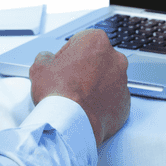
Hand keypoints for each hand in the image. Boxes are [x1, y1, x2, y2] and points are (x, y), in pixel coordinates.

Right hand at [29, 28, 130, 145]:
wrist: (70, 123)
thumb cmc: (58, 93)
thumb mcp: (40, 67)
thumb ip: (45, 57)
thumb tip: (46, 59)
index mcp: (96, 41)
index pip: (80, 43)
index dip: (67, 55)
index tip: (61, 66)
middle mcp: (115, 58)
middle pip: (97, 60)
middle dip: (85, 69)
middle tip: (68, 83)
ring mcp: (123, 82)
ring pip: (107, 80)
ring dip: (95, 86)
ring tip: (77, 99)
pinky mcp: (125, 103)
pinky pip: (113, 100)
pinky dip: (102, 104)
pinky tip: (87, 110)